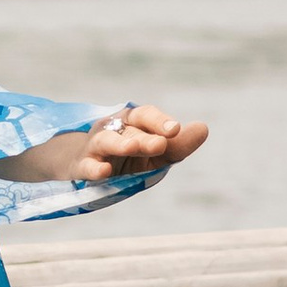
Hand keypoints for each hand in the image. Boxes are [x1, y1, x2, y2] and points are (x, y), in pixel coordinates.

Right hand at [76, 106, 207, 183]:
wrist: (89, 166)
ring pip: (107, 141)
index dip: (160, 121)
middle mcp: (113, 129)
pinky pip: (87, 166)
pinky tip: (103, 171)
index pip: (145, 116)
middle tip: (161, 144)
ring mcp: (96, 147)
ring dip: (119, 144)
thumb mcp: (155, 153)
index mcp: (132, 122)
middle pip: (131, 130)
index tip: (176, 129)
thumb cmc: (129, 157)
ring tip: (131, 148)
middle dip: (145, 138)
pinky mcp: (83, 166)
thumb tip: (203, 128)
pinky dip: (94, 168)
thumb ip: (178, 145)